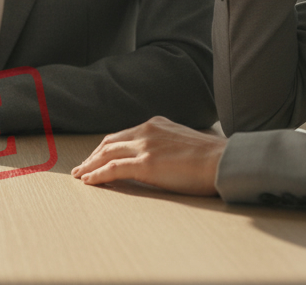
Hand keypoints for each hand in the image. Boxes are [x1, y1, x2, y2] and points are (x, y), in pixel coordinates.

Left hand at [71, 116, 225, 195]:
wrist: (225, 161)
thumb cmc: (212, 158)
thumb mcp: (185, 142)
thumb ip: (167, 145)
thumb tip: (160, 159)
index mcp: (156, 124)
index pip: (122, 136)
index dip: (106, 148)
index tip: (96, 157)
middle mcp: (146, 131)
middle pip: (109, 143)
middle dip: (93, 156)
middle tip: (82, 168)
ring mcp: (145, 146)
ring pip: (107, 154)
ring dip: (90, 166)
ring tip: (80, 176)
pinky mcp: (146, 164)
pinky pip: (113, 169)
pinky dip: (97, 175)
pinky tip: (89, 181)